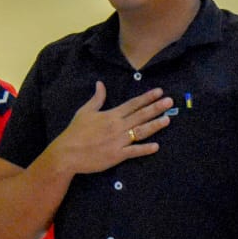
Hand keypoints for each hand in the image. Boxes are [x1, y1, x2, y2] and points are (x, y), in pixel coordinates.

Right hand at [53, 82, 174, 174]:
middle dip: (156, 108)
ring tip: (167, 119)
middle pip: (140, 115)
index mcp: (111, 115)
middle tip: (170, 102)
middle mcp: (117, 126)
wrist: (67, 153)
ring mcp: (118, 141)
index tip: (160, 92)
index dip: (147, 97)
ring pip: (141, 131)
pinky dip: (145, 149)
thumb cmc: (75, 132)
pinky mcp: (117, 155)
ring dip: (155, 125)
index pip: (133, 104)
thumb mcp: (85, 112)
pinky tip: (156, 146)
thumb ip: (97, 98)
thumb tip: (100, 83)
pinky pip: (134, 151)